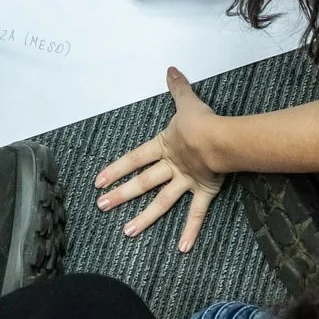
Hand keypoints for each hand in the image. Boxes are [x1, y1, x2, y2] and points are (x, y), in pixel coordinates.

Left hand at [94, 68, 224, 251]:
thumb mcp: (187, 101)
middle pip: (142, 183)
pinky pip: (196, 215)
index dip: (115, 169)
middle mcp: (171, 167)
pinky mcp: (204, 192)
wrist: (220, 138)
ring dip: (144, 218)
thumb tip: (170, 69)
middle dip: (121, 195)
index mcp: (164, 147)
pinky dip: (190, 232)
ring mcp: (186, 182)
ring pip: (161, 202)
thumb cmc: (202, 121)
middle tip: (102, 207)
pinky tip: (182, 249)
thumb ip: (178, 87)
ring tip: (127, 232)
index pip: (134, 159)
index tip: (98, 182)